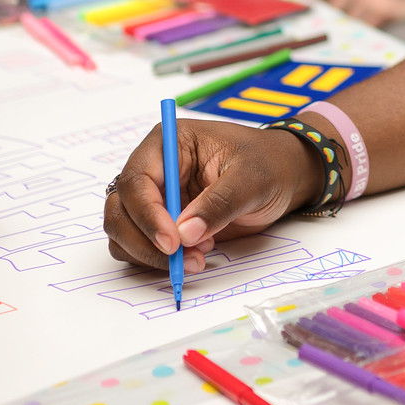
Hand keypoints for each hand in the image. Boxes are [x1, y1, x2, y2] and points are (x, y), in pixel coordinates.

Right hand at [103, 118, 318, 271]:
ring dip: (151, 255)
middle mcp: (153, 170)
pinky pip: (138, 247)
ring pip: (123, 233)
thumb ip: (219, 203)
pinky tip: (193, 256)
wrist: (283, 177)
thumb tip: (185, 234)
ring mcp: (154, 198)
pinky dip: (156, 261)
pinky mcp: (160, 223)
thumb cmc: (268, 165)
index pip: (137, 180)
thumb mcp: (251, 178)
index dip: (147, 215)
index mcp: (168, 143)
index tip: (171, 242)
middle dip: (146, 241)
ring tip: (197, 257)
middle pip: (121, 210)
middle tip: (183, 258)